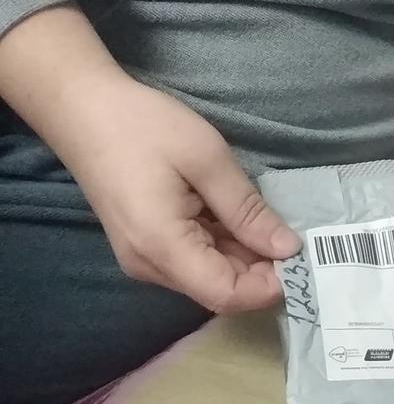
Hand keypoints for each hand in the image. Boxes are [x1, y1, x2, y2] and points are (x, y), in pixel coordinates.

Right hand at [54, 73, 300, 312]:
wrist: (81, 109)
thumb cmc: (143, 126)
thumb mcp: (207, 159)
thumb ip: (247, 209)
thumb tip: (287, 249)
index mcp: (162, 246)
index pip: (226, 295)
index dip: (268, 286)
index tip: (301, 258)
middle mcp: (151, 265)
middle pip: (220, 290)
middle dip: (262, 271)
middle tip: (295, 236)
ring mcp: (146, 259)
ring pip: (210, 277)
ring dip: (246, 258)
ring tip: (270, 222)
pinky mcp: (147, 247)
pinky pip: (196, 261)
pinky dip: (226, 247)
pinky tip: (241, 219)